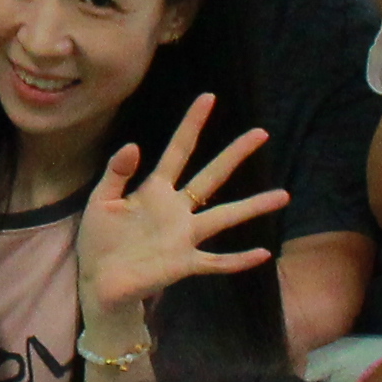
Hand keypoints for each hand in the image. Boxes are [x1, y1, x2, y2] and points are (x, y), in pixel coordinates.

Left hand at [80, 96, 285, 317]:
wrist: (100, 283)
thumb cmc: (99, 241)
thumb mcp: (100, 202)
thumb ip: (116, 174)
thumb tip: (133, 145)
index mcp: (154, 190)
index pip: (178, 151)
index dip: (192, 125)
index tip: (208, 98)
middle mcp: (176, 210)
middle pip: (211, 177)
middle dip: (234, 155)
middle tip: (260, 133)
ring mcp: (184, 237)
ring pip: (224, 217)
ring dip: (253, 206)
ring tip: (282, 195)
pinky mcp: (184, 263)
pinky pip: (216, 262)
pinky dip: (238, 260)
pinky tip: (263, 253)